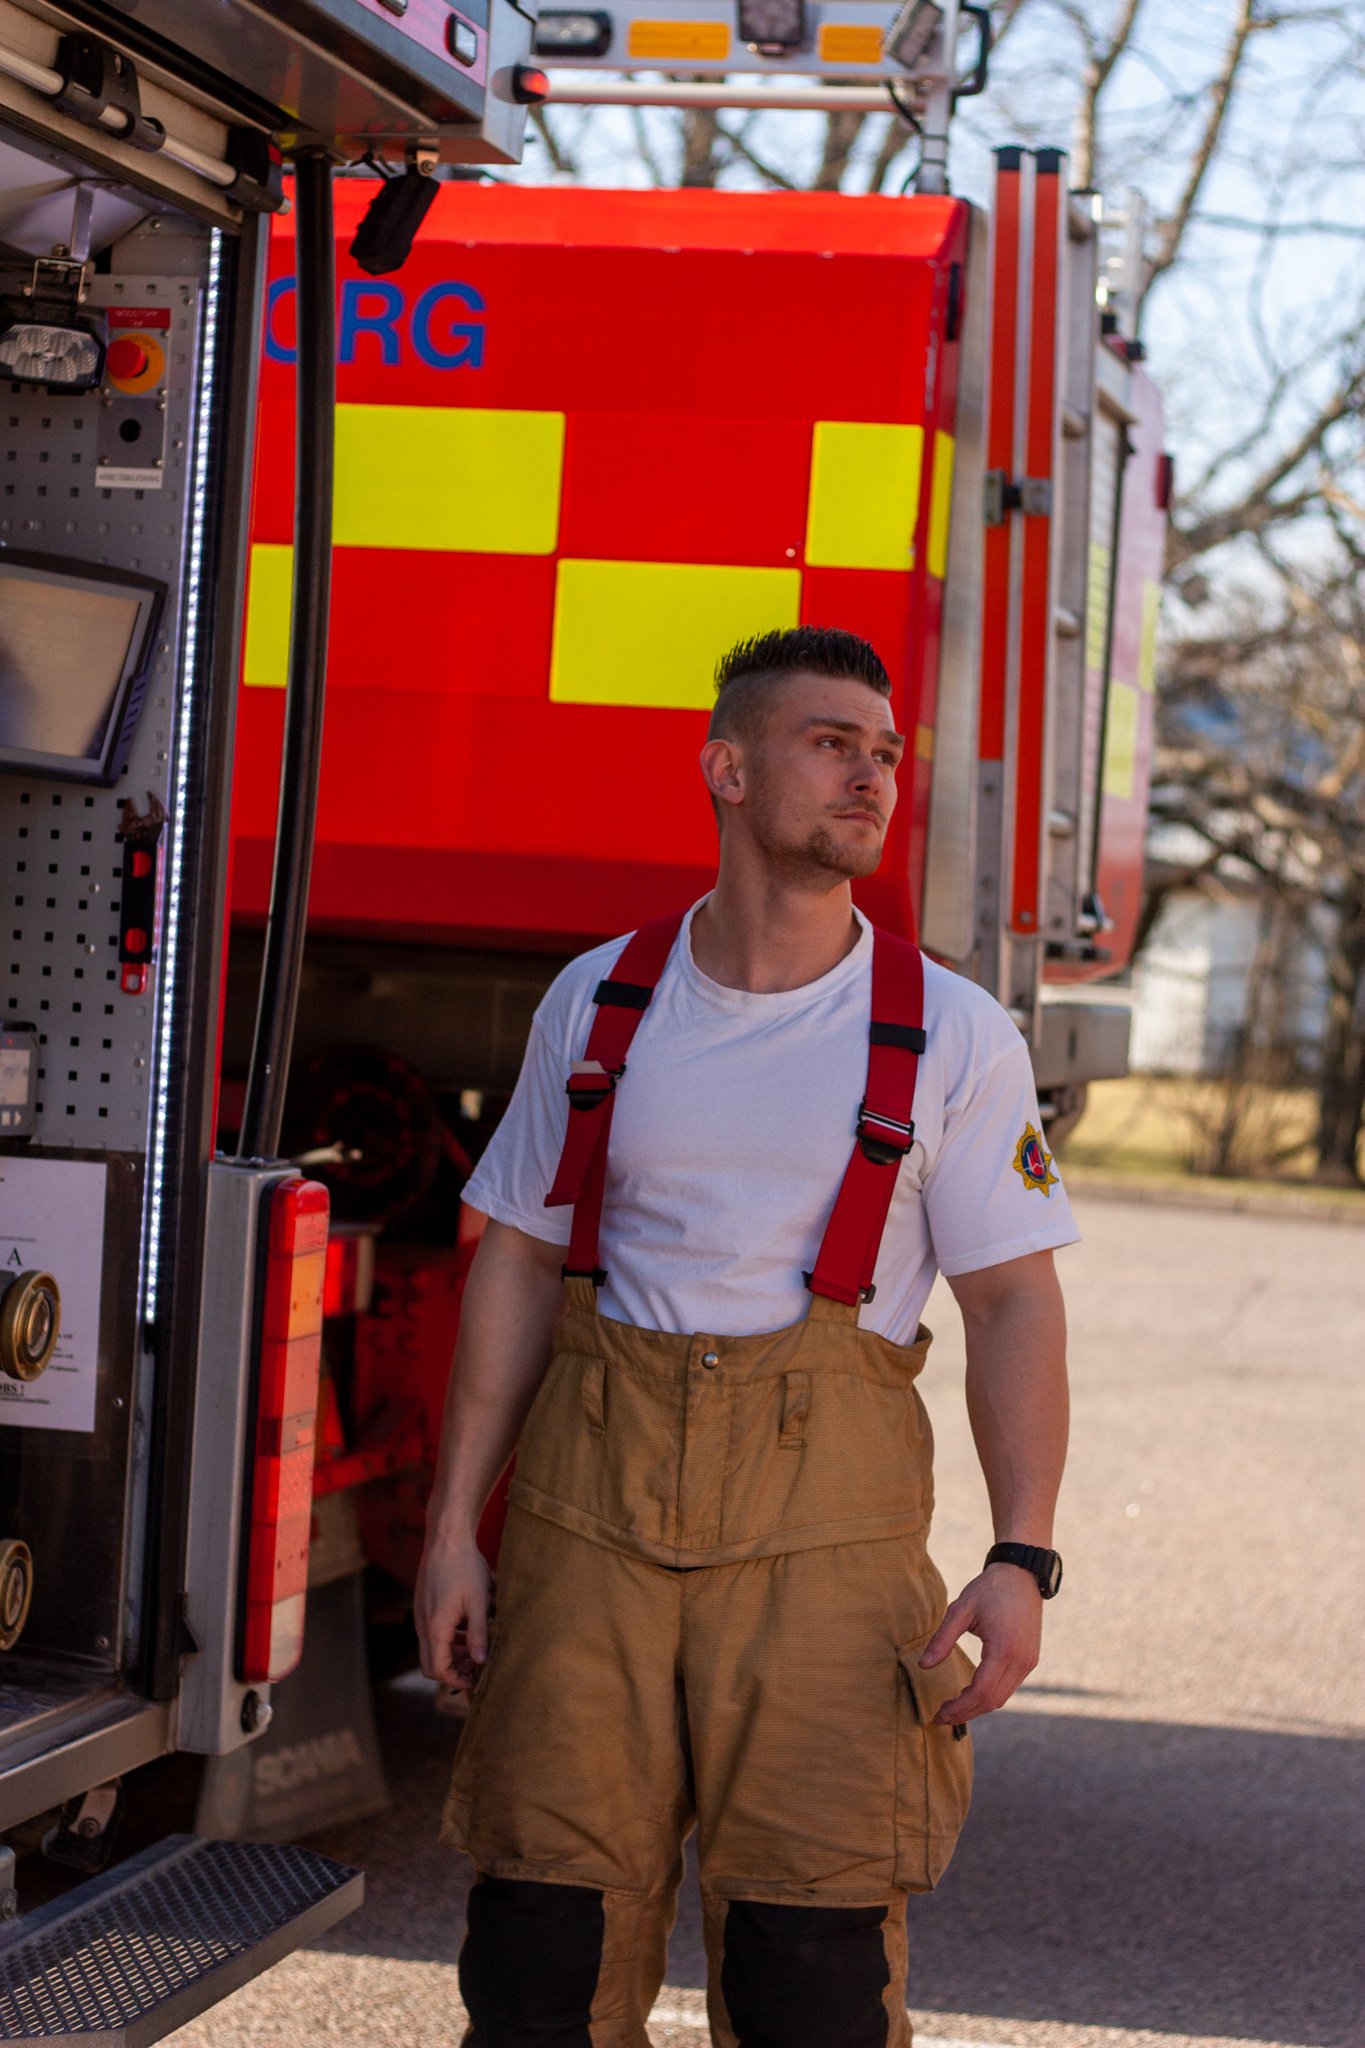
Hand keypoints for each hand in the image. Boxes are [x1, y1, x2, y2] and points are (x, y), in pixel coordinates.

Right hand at [415, 1533, 493, 1691]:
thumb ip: (479, 1634)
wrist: (446, 1538)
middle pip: (430, 1664)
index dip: (457, 1680)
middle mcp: (422, 1625)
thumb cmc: (465, 1567)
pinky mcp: (424, 1606)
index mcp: (435, 1628)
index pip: (439, 1670)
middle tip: (476, 1669)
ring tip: (475, 1650)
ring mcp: (421, 1615)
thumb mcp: (479, 1602)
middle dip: (453, 1671)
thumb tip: (480, 1662)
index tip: (477, 1680)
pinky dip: (447, 1640)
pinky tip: (467, 1630)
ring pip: (431, 1649)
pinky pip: (432, 1633)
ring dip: (451, 1655)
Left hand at [917, 1562, 1042, 1724]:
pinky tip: (971, 1694)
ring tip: (953, 1710)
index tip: (938, 1714)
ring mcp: (1028, 1662)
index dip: (958, 1708)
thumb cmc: (988, 1589)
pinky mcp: (1030, 1660)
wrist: (1021, 1575)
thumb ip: (942, 1639)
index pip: (980, 1692)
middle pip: (991, 1701)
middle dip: (965, 1713)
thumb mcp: (960, 1610)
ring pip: (1002, 1698)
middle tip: (940, 1717)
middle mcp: (1020, 1661)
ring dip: (977, 1708)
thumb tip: (923, 1666)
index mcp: (1003, 1649)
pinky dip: (989, 1696)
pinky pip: (1009, 1687)